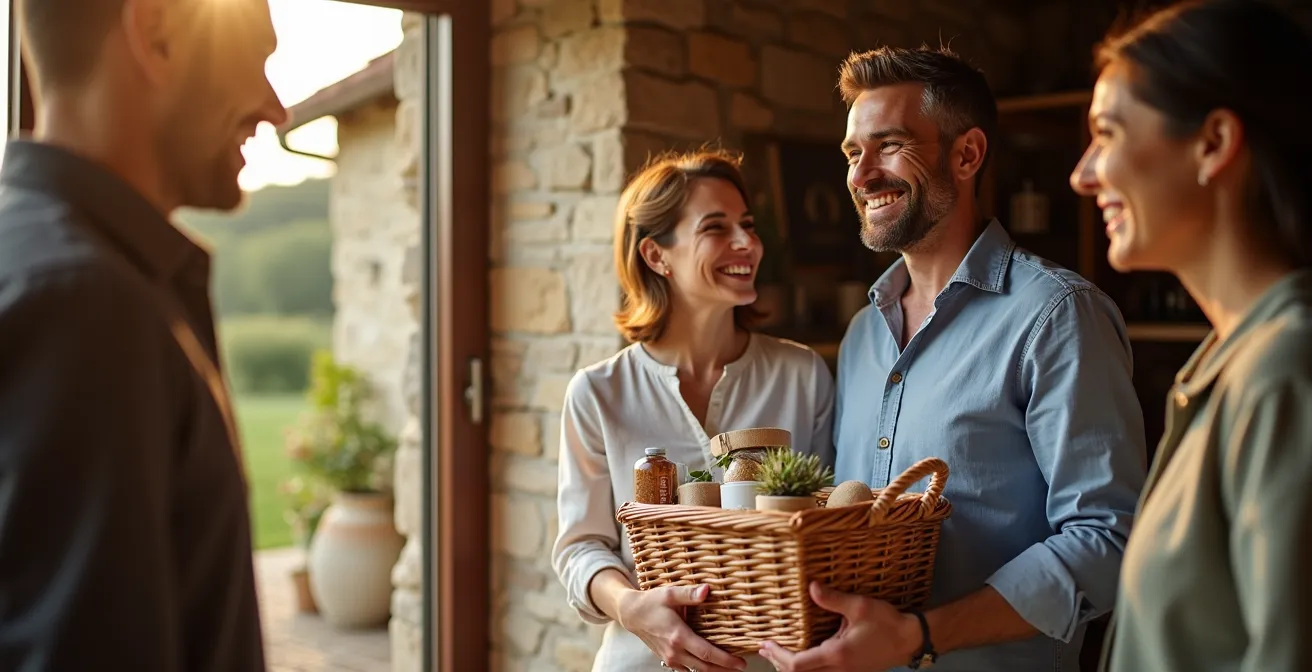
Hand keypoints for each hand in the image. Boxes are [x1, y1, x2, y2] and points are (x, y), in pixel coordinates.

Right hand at [615, 584, 746, 671]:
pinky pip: (687, 670)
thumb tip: (708, 590)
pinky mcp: (668, 660)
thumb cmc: (651, 602)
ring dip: (714, 671)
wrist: (631, 614)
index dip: (726, 660)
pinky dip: (701, 669)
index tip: (741, 662)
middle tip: (742, 666)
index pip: (707, 654)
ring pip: (697, 671)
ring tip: (730, 667)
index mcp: (678, 636)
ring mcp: (670, 658)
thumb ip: (690, 594)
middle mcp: (675, 651)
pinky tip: (711, 665)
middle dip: (725, 669)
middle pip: (705, 667)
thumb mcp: (670, 594)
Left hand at [758, 582, 921, 671]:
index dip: (778, 655)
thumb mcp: (859, 606)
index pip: (797, 665)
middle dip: (779, 663)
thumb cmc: (886, 623)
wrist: (909, 640)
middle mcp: (839, 669)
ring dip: (791, 667)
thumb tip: (811, 587)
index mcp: (837, 655)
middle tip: (765, 648)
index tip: (766, 643)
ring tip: (777, 653)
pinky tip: (801, 657)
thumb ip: (833, 599)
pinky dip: (806, 668)